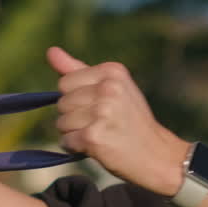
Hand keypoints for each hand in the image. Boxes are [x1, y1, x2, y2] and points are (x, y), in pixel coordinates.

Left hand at [47, 47, 188, 195]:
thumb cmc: (131, 121)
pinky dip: (76, 148)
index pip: (65, 82)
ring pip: (61, 123)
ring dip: (74, 133)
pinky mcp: (94, 136)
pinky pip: (66, 141)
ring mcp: (101, 112)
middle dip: (74, 116)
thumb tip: (51, 51)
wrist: (156, 155)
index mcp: (112, 71)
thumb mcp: (112, 88)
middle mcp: (108, 88)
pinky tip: (96, 147)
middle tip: (102, 124)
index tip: (99, 106)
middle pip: (61, 102)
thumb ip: (79, 71)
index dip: (76, 98)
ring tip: (100, 135)